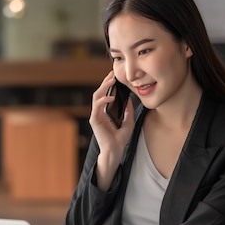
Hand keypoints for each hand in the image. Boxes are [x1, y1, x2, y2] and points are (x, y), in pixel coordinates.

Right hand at [90, 71, 134, 189]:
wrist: (115, 150)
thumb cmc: (120, 139)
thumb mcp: (129, 122)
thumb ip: (128, 111)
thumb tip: (129, 100)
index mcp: (104, 113)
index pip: (104, 95)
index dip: (108, 85)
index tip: (115, 77)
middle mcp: (98, 113)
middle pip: (99, 93)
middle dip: (105, 82)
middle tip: (112, 74)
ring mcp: (95, 116)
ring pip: (96, 97)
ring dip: (103, 87)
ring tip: (111, 80)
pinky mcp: (94, 120)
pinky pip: (97, 106)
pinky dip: (103, 100)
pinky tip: (111, 96)